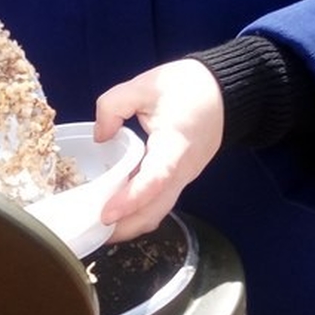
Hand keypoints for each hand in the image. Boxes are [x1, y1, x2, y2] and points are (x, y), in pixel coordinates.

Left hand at [94, 59, 224, 242]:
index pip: (156, 180)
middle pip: (156, 209)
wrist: (223, 92)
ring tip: (100, 224)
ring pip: (159, 210)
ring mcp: (185, 177)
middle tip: (91, 229)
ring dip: (131, 222)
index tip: (107, 213)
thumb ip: (113, 106)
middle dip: (125, 226)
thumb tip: (100, 136)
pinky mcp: (182, 177)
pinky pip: (161, 201)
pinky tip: (117, 207)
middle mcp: (184, 170)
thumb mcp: (145, 85)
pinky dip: (139, 210)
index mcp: (176, 145)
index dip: (131, 199)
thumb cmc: (188, 87)